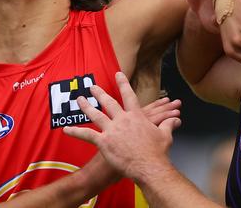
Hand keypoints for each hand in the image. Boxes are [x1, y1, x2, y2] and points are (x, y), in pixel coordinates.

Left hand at [63, 72, 181, 180]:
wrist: (149, 166)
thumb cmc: (157, 153)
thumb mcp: (165, 135)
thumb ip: (168, 125)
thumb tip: (174, 120)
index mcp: (136, 116)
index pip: (128, 95)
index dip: (122, 84)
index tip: (118, 74)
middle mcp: (122, 120)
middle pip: (109, 102)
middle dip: (99, 93)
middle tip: (92, 86)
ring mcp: (112, 130)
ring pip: (96, 115)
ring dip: (86, 107)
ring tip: (78, 99)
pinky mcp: (104, 142)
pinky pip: (87, 135)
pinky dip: (76, 132)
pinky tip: (66, 129)